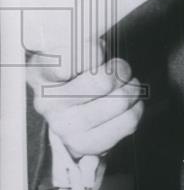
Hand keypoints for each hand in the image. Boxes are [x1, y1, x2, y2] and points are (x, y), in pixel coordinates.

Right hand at [27, 42, 142, 159]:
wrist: (67, 106)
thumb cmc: (76, 70)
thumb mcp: (74, 49)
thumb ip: (84, 45)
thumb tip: (96, 52)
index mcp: (41, 75)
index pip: (67, 63)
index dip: (92, 52)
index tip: (99, 52)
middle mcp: (47, 104)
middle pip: (103, 82)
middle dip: (121, 70)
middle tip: (121, 68)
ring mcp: (63, 128)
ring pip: (119, 102)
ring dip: (132, 89)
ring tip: (128, 84)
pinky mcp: (83, 144)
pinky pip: (127, 123)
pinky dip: (136, 109)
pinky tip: (131, 103)